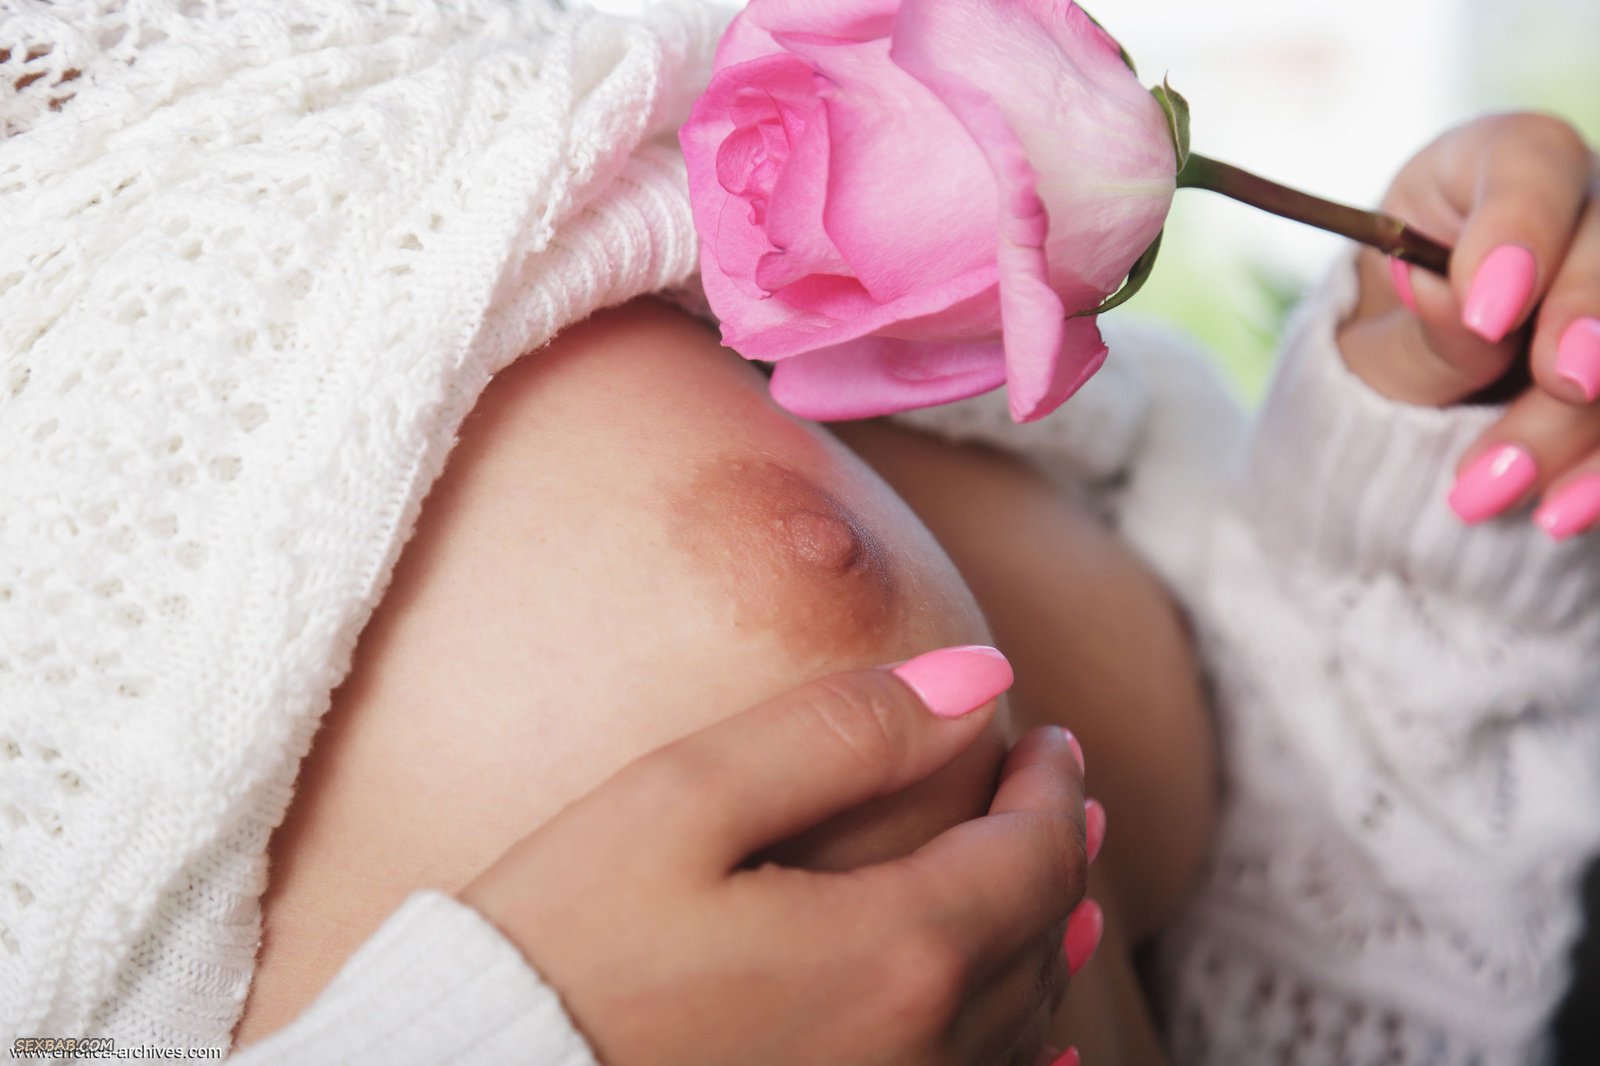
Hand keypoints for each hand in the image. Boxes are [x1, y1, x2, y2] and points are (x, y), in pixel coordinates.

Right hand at [459, 646, 1088, 1065]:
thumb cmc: (558, 949)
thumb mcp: (681, 803)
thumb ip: (839, 733)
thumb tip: (978, 678)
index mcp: (893, 950)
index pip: (1032, 857)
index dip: (1053, 789)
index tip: (1049, 738)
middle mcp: (919, 1050)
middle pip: (1038, 940)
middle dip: (1057, 854)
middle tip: (1059, 797)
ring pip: (1024, 1027)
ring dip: (1052, 945)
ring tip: (1066, 896)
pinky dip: (1031, 1056)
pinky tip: (1050, 1048)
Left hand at [1337, 113, 1599, 534]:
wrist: (1397, 419)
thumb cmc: (1383, 352)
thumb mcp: (1372, 346)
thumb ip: (1422, 331)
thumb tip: (1462, 302)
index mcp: (1492, 170)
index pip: (1532, 163)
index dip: (1523, 228)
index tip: (1490, 309)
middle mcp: (1581, 213)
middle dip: (1592, 322)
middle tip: (1564, 382)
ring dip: (1590, 428)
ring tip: (1513, 494)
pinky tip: (1563, 514)